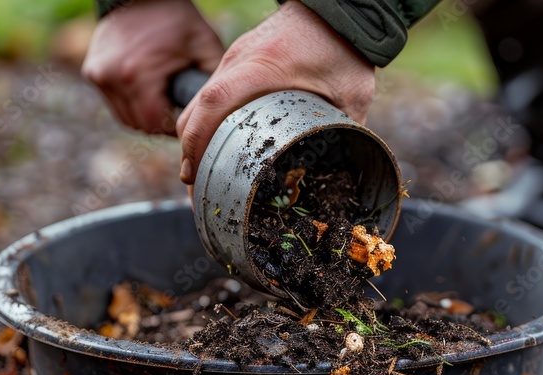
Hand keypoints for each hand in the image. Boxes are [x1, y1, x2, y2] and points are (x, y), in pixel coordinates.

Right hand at [81, 0, 224, 134]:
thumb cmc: (176, 19)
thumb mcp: (205, 45)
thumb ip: (215, 80)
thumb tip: (220, 112)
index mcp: (138, 75)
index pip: (155, 124)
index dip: (173, 128)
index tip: (187, 122)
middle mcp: (111, 78)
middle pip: (138, 125)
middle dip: (160, 124)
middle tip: (178, 112)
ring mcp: (98, 75)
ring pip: (124, 118)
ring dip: (145, 116)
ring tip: (164, 102)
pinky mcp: (91, 72)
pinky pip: (115, 103)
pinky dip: (132, 103)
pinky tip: (148, 91)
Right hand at [175, 0, 375, 184]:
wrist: (336, 11)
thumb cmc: (345, 48)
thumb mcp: (352, 94)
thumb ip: (346, 134)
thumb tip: (342, 173)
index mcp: (264, 69)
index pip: (216, 102)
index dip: (198, 140)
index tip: (194, 173)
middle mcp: (239, 61)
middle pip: (196, 108)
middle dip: (190, 151)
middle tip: (197, 188)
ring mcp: (234, 58)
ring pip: (199, 102)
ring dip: (196, 137)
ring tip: (204, 174)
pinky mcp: (237, 61)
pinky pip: (213, 93)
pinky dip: (208, 121)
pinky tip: (217, 145)